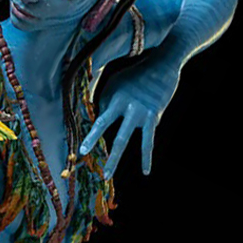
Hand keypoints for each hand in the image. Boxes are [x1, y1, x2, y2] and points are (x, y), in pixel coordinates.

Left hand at [79, 64, 178, 178]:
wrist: (163, 67)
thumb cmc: (136, 74)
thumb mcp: (115, 82)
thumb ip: (104, 100)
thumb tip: (96, 118)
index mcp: (112, 96)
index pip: (95, 114)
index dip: (87, 128)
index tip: (79, 143)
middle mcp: (124, 105)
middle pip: (105, 126)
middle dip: (94, 142)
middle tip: (82, 157)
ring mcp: (139, 113)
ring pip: (124, 139)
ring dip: (114, 158)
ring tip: (107, 175)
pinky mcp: (153, 118)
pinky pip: (148, 141)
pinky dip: (146, 157)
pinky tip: (145, 171)